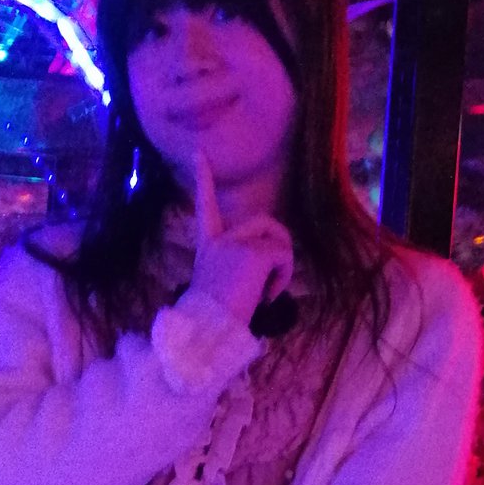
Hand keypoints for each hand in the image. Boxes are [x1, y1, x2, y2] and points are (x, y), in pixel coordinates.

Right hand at [185, 148, 293, 330]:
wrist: (206, 331)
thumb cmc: (213, 320)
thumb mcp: (221, 288)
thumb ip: (237, 270)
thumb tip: (265, 277)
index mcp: (207, 247)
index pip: (205, 207)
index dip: (203, 180)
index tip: (200, 154)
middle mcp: (219, 240)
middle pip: (264, 221)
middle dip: (280, 244)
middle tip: (275, 278)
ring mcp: (235, 243)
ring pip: (278, 241)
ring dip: (282, 267)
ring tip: (266, 294)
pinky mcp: (253, 253)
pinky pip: (284, 256)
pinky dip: (283, 278)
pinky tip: (266, 296)